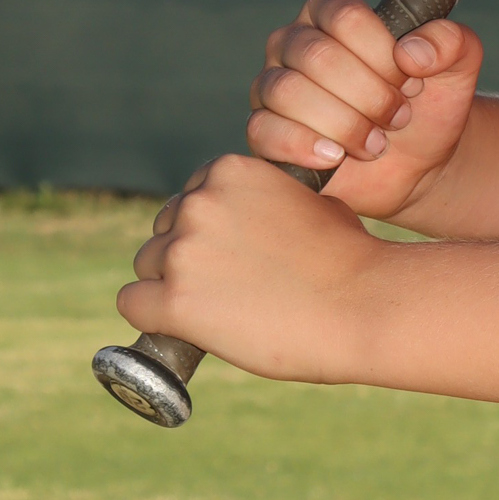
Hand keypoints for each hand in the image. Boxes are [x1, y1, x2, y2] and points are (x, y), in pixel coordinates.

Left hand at [116, 154, 382, 381]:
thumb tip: (253, 222)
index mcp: (228, 171)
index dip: (209, 231)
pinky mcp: (174, 301)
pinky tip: (185, 327)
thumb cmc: (350, 259)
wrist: (365, 305)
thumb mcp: (309, 203)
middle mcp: (198, 203)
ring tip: (222, 311)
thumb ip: (267, 203)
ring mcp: (183, 251)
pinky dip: (155, 319)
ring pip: (147, 269)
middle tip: (230, 287)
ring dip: (173, 288)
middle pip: (163, 232)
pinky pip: (133, 305)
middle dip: (188, 258)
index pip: (188, 199)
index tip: (232, 255)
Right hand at [246, 0, 485, 222]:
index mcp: (331, 13)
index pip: (345, 16)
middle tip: (399, 117)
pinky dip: (304, 146)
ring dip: (345, 123)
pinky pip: (263, 130)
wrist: (417, 162)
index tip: (409, 79)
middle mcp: (294, 43)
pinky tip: (338, 157)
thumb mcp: (458, 66)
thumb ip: (451, 42)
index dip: (381, 52)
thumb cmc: (428, 104)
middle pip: (317, 56)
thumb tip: (411, 52)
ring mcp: (272, 86)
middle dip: (369, 94)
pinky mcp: (264, 131)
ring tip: (377, 143)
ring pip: (288, 93)